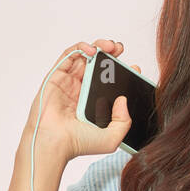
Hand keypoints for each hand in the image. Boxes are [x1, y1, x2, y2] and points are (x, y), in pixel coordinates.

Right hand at [22, 38, 141, 161]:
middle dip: (110, 53)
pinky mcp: (57, 76)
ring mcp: (69, 82)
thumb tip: (124, 99)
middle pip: (97, 63)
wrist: (55, 144)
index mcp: (94, 102)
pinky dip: (81, 48)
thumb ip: (124, 121)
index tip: (133, 67)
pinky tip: (93, 51)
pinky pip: (68, 55)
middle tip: (120, 49)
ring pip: (84, 56)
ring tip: (110, 46)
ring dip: (98, 46)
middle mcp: (81, 90)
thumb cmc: (79, 144)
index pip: (109, 80)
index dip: (121, 70)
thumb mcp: (112, 138)